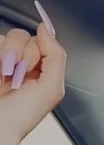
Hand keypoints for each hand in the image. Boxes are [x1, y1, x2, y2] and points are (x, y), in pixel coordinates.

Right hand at [0, 15, 65, 144]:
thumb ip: (56, 56)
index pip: (42, 40)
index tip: (34, 66)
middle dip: (21, 53)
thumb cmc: (21, 116)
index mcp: (41, 70)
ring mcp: (3, 64)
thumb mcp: (52, 88)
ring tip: (3, 77)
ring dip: (6, 54)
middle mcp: (21, 65)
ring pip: (5, 38)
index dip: (38, 48)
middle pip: (22, 35)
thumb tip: (45, 27)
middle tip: (17, 75)